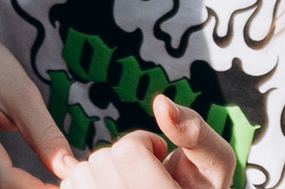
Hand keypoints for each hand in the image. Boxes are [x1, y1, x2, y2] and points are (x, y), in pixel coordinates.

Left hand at [56, 98, 235, 188]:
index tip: (160, 154)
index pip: (128, 153)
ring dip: (101, 170)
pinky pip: (68, 186)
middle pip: (101, 161)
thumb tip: (161, 104)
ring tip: (129, 183)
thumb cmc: (200, 185)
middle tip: (145, 171)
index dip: (143, 141)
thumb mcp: (215, 160)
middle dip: (122, 156)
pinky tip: (111, 188)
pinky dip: (83, 182)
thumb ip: (195, 130)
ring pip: (80, 174)